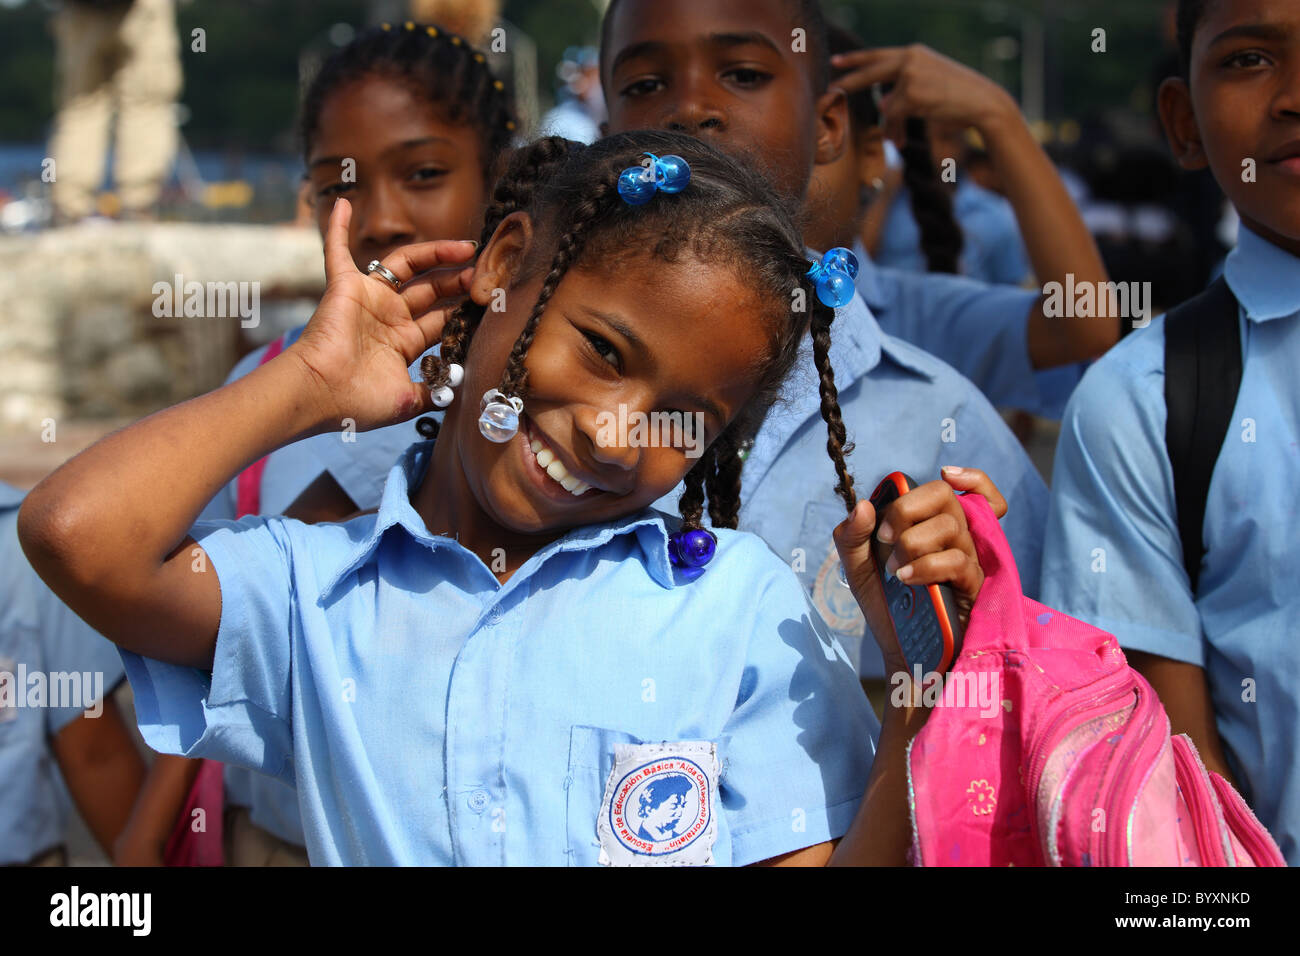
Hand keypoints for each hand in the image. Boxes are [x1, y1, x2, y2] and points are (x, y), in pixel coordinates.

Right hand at [289, 198, 477, 431]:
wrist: (319, 394)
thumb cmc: (358, 402)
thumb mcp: (407, 401)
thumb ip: (434, 392)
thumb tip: (460, 388)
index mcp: (402, 344)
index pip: (440, 319)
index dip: (463, 309)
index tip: (488, 300)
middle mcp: (388, 318)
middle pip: (431, 290)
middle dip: (458, 280)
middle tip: (484, 272)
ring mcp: (368, 299)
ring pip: (406, 265)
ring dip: (435, 252)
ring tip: (466, 247)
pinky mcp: (345, 286)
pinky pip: (337, 251)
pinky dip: (338, 227)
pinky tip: (344, 203)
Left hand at [830, 45, 1017, 146]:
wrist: (983, 102)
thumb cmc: (959, 99)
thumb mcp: (930, 86)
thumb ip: (904, 91)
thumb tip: (882, 107)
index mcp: (914, 53)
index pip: (878, 54)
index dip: (856, 59)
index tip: (836, 62)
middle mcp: (910, 58)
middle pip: (871, 72)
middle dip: (850, 82)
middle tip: (830, 89)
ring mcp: (910, 74)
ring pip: (886, 105)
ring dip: (891, 127)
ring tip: (897, 141)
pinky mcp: (911, 93)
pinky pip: (893, 117)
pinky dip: (896, 131)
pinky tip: (902, 140)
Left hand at [832, 466, 1007, 675]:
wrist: (898, 650)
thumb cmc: (885, 604)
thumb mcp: (858, 567)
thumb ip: (852, 535)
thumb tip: (865, 506)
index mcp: (934, 526)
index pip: (967, 491)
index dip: (970, 477)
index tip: (944, 473)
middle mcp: (956, 538)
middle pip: (946, 497)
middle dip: (907, 509)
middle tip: (885, 538)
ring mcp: (968, 560)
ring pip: (950, 526)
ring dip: (911, 543)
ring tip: (893, 570)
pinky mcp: (972, 587)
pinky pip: (958, 560)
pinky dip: (926, 565)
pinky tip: (905, 578)